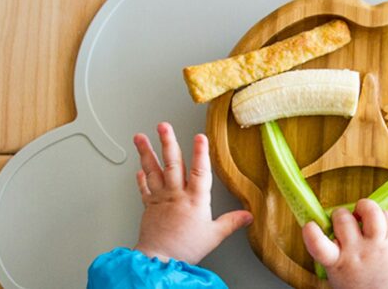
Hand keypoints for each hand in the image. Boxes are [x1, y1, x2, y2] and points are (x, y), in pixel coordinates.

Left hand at [132, 122, 252, 263]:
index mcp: (195, 200)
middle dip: (168, 142)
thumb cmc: (185, 248)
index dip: (201, 153)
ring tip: (140, 137)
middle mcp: (176, 195)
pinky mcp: (148, 206)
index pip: (200, 171)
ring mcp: (160, 198)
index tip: (200, 137)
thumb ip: (231, 222)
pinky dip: (141, 177)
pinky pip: (144, 188)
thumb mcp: (214, 235)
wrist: (159, 260)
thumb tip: (248, 215)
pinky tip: (139, 167)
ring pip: (153, 171)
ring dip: (146, 152)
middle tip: (164, 126)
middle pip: (172, 164)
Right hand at [302, 199, 387, 288]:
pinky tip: (377, 222)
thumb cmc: (353, 274)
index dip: (312, 233)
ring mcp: (377, 246)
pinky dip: (381, 214)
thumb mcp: (334, 266)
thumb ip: (327, 246)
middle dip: (340, 213)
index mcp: (336, 262)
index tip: (309, 225)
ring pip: (372, 213)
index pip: (320, 247)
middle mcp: (357, 253)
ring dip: (364, 206)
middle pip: (344, 219)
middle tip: (343, 220)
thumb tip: (321, 216)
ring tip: (362, 213)